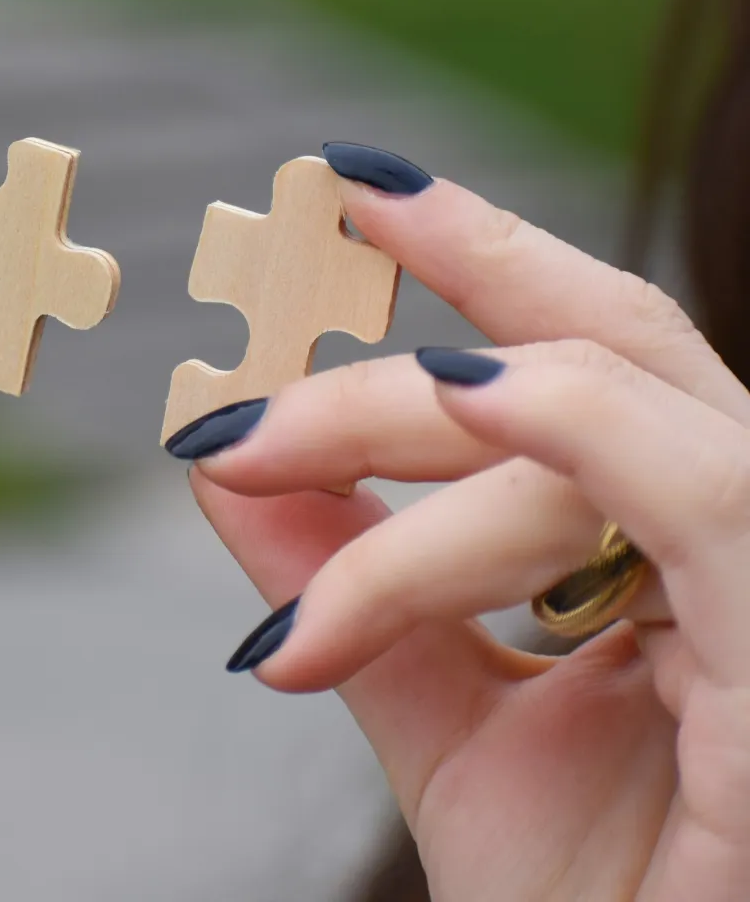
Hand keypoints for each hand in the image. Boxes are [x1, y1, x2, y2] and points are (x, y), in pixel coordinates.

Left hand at [181, 150, 749, 901]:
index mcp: (687, 555)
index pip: (599, 364)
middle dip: (386, 370)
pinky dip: (583, 428)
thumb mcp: (441, 722)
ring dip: (408, 419)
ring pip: (613, 407)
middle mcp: (749, 544)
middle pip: (596, 359)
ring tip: (253, 454)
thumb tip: (222, 463)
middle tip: (224, 418)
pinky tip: (458, 402)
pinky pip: (711, 492)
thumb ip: (351, 584)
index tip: (356, 196)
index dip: (492, 260)